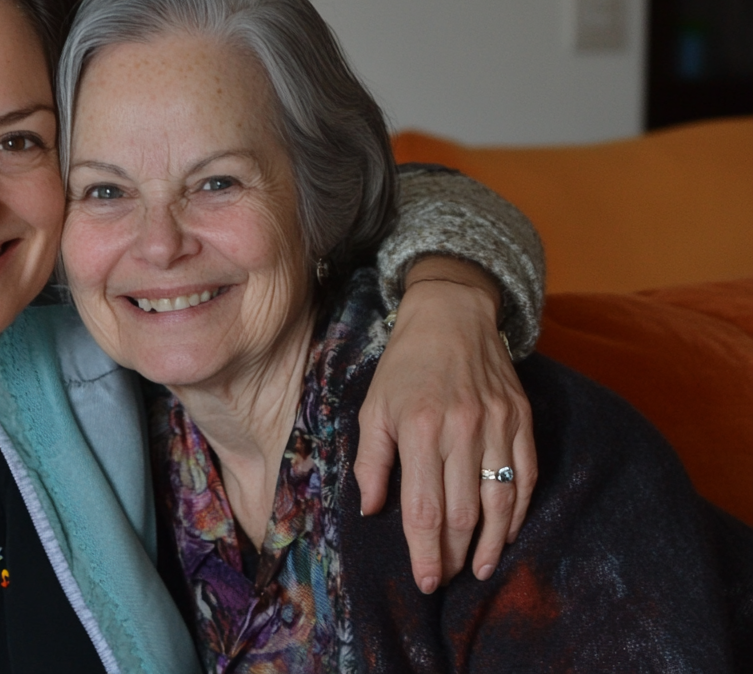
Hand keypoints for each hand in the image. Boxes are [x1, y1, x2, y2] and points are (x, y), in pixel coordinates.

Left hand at [354, 256, 536, 592]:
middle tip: (445, 576)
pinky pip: (526, 476)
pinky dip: (518, 511)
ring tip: (478, 569)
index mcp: (419, 429)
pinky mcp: (522, 419)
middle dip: (454, 554)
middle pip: (463, 513)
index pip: (425, 509)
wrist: (452, 316)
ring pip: (499, 502)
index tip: (425, 580)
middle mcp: (461, 429)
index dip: (426, 552)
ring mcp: (497, 424)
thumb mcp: (373, 409)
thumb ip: (371, 462)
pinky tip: (505, 533)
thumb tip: (373, 510)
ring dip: (490, 543)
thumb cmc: (404, 366)